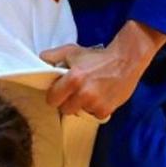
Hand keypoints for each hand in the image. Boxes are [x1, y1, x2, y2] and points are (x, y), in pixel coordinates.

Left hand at [41, 21, 165, 118]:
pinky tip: (100, 96)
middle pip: (65, 109)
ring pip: (80, 112)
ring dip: (83, 105)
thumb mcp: (73, 51)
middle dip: (68, 101)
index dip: (55, 95)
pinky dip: (95, 109)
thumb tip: (39, 60)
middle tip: (76, 91)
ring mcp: (95, 104)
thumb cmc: (98, 56)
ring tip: (91, 92)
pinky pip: (93, 115)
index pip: (52, 99)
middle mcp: (84, 93)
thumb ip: (53, 56)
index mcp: (73, 79)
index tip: (60, 92)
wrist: (126, 60)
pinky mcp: (106, 110)